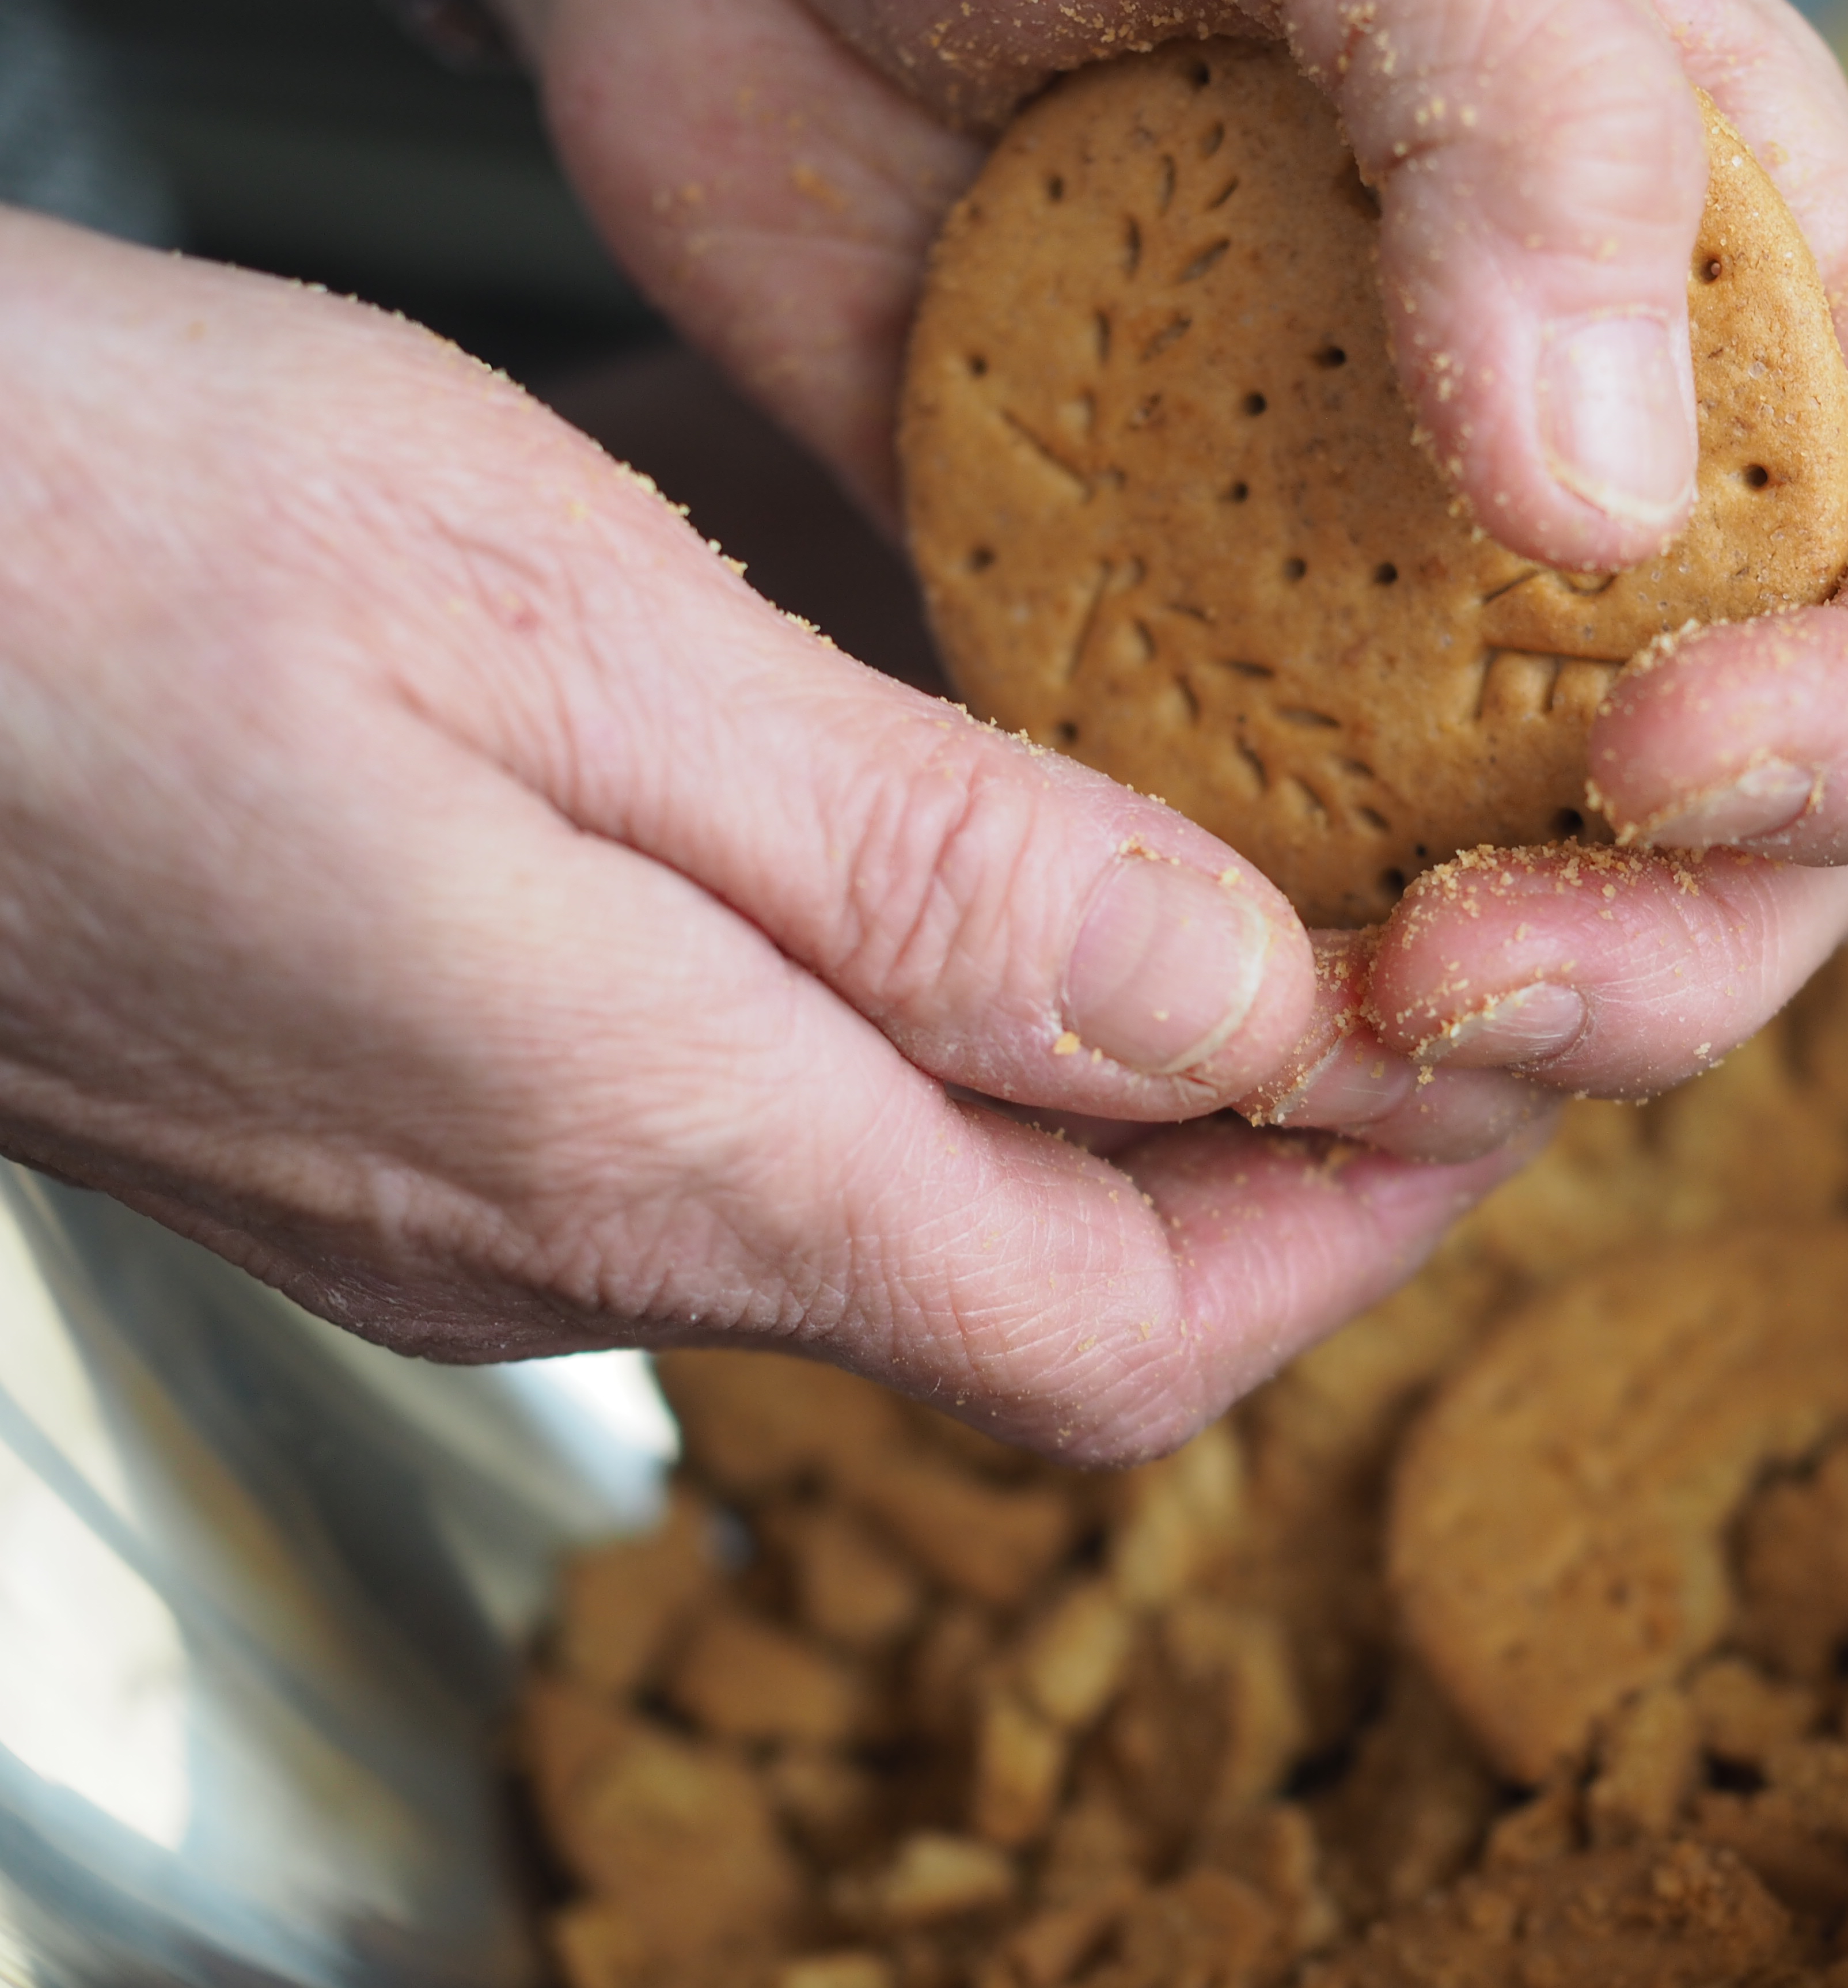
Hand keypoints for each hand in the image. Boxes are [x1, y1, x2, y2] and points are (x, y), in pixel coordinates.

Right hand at [0, 209, 1545, 1463]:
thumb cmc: (89, 554)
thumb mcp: (564, 644)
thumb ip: (915, 869)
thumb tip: (1221, 1004)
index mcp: (648, 1146)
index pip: (1119, 1329)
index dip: (1345, 1219)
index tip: (1467, 1067)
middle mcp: (574, 1229)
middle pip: (1036, 1302)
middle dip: (1263, 1174)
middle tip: (1403, 983)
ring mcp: (480, 1191)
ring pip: (906, 1221)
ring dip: (1103, 1107)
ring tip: (1243, 917)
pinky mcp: (412, 1106)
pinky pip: (753, 1132)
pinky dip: (923, 1041)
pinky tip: (960, 884)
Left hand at [524, 0, 1847, 1101]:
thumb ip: (1532, 139)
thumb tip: (1601, 498)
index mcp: (1745, 305)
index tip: (1659, 768)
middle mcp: (1611, 501)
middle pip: (1789, 825)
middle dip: (1671, 954)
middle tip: (1450, 992)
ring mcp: (1411, 628)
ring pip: (1566, 914)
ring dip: (1487, 1049)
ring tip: (1326, 1051)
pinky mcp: (1212, 703)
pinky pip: (1309, 918)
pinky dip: (1284, 1020)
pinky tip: (1201, 1058)